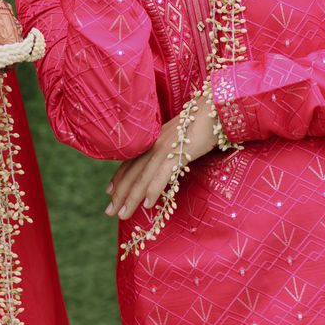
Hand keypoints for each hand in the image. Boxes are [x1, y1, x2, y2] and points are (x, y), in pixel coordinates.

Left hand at [105, 92, 216, 218]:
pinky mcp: (177, 153)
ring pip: (143, 177)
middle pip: (131, 172)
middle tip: (109, 212)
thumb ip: (167, 150)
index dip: (118, 178)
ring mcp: (164, 148)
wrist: (215, 110)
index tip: (109, 192)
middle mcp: (153, 144)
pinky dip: (153, 190)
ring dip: (131, 198)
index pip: (130, 162)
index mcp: (152, 140)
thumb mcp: (178, 138)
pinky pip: (161, 175)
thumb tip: (165, 165)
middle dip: (119, 194)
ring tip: (123, 214)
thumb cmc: (201, 125)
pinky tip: (147, 205)